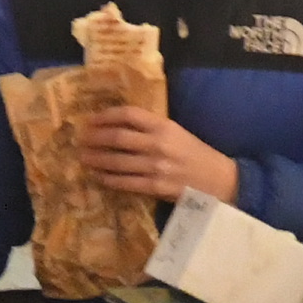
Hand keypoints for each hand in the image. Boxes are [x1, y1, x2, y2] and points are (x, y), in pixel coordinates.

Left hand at [76, 110, 240, 205]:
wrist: (222, 181)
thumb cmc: (196, 155)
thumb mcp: (177, 133)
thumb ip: (151, 129)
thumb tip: (118, 125)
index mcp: (165, 126)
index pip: (129, 115)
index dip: (106, 116)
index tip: (91, 119)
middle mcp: (159, 144)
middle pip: (117, 137)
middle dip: (94, 138)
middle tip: (80, 139)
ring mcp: (158, 167)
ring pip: (117, 162)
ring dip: (97, 159)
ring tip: (83, 158)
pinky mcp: (158, 187)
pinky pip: (126, 183)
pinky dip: (109, 179)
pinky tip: (99, 177)